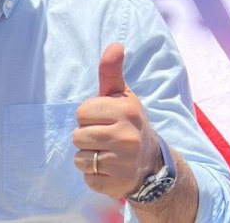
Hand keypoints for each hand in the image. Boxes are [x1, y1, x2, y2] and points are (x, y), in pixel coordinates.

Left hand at [72, 43, 161, 198]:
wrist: (151, 163)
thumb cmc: (127, 123)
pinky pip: (87, 179)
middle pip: (78, 135)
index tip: (104, 119)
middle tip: (106, 138)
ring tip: (106, 153)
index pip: (82, 112)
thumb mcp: (122, 96)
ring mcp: (123, 163)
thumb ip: (111, 72)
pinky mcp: (116, 184)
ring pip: (80, 158)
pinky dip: (94, 176)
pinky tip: (109, 170)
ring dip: (88, 158)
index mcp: (126, 110)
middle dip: (87, 137)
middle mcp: (127, 136)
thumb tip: (115, 44)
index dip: (89, 116)